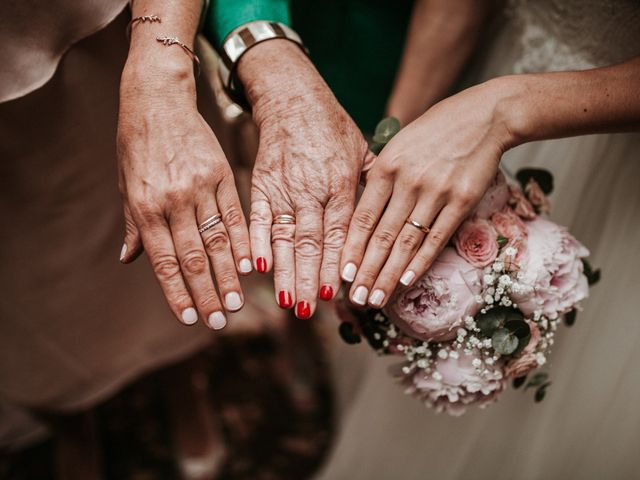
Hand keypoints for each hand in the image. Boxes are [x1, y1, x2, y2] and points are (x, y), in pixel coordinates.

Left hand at [117, 51, 250, 328]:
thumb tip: (129, 260)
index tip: (190, 319)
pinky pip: (234, 214)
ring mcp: (200, 188)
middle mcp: (173, 201)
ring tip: (237, 302)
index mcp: (145, 208)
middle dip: (207, 293)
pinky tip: (249, 264)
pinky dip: (243, 242)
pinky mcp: (222, 174)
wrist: (158, 100)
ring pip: (217, 240)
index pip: (164, 261)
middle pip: (194, 257)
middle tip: (219, 322)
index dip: (177, 293)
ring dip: (228, 275)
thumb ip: (134, 225)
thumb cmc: (137, 145)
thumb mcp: (126, 185)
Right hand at [237, 40, 368, 318]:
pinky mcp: (261, 185)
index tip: (337, 297)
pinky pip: (256, 218)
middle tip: (310, 312)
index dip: (337, 266)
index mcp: (340, 184)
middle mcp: (311, 190)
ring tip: (288, 302)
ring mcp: (283, 189)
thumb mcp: (362, 151)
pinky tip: (258, 268)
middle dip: (310, 280)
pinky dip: (255, 242)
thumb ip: (371, 189)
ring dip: (285, 272)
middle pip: (311, 243)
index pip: (340, 234)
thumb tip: (389, 222)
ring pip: (284, 238)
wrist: (292, 98)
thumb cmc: (332, 127)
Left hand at [341, 79, 513, 307]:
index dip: (350, 249)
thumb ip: (380, 177)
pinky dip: (420, 263)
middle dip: (366, 272)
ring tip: (376, 300)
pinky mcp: (462, 200)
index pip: (363, 218)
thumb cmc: (435, 131)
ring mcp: (436, 191)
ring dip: (389, 275)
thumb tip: (362, 217)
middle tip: (354, 300)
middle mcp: (408, 181)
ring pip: (406, 242)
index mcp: (386, 166)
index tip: (341, 275)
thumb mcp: (399, 145)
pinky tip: (406, 283)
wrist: (484, 116)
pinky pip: (437, 238)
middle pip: (382, 236)